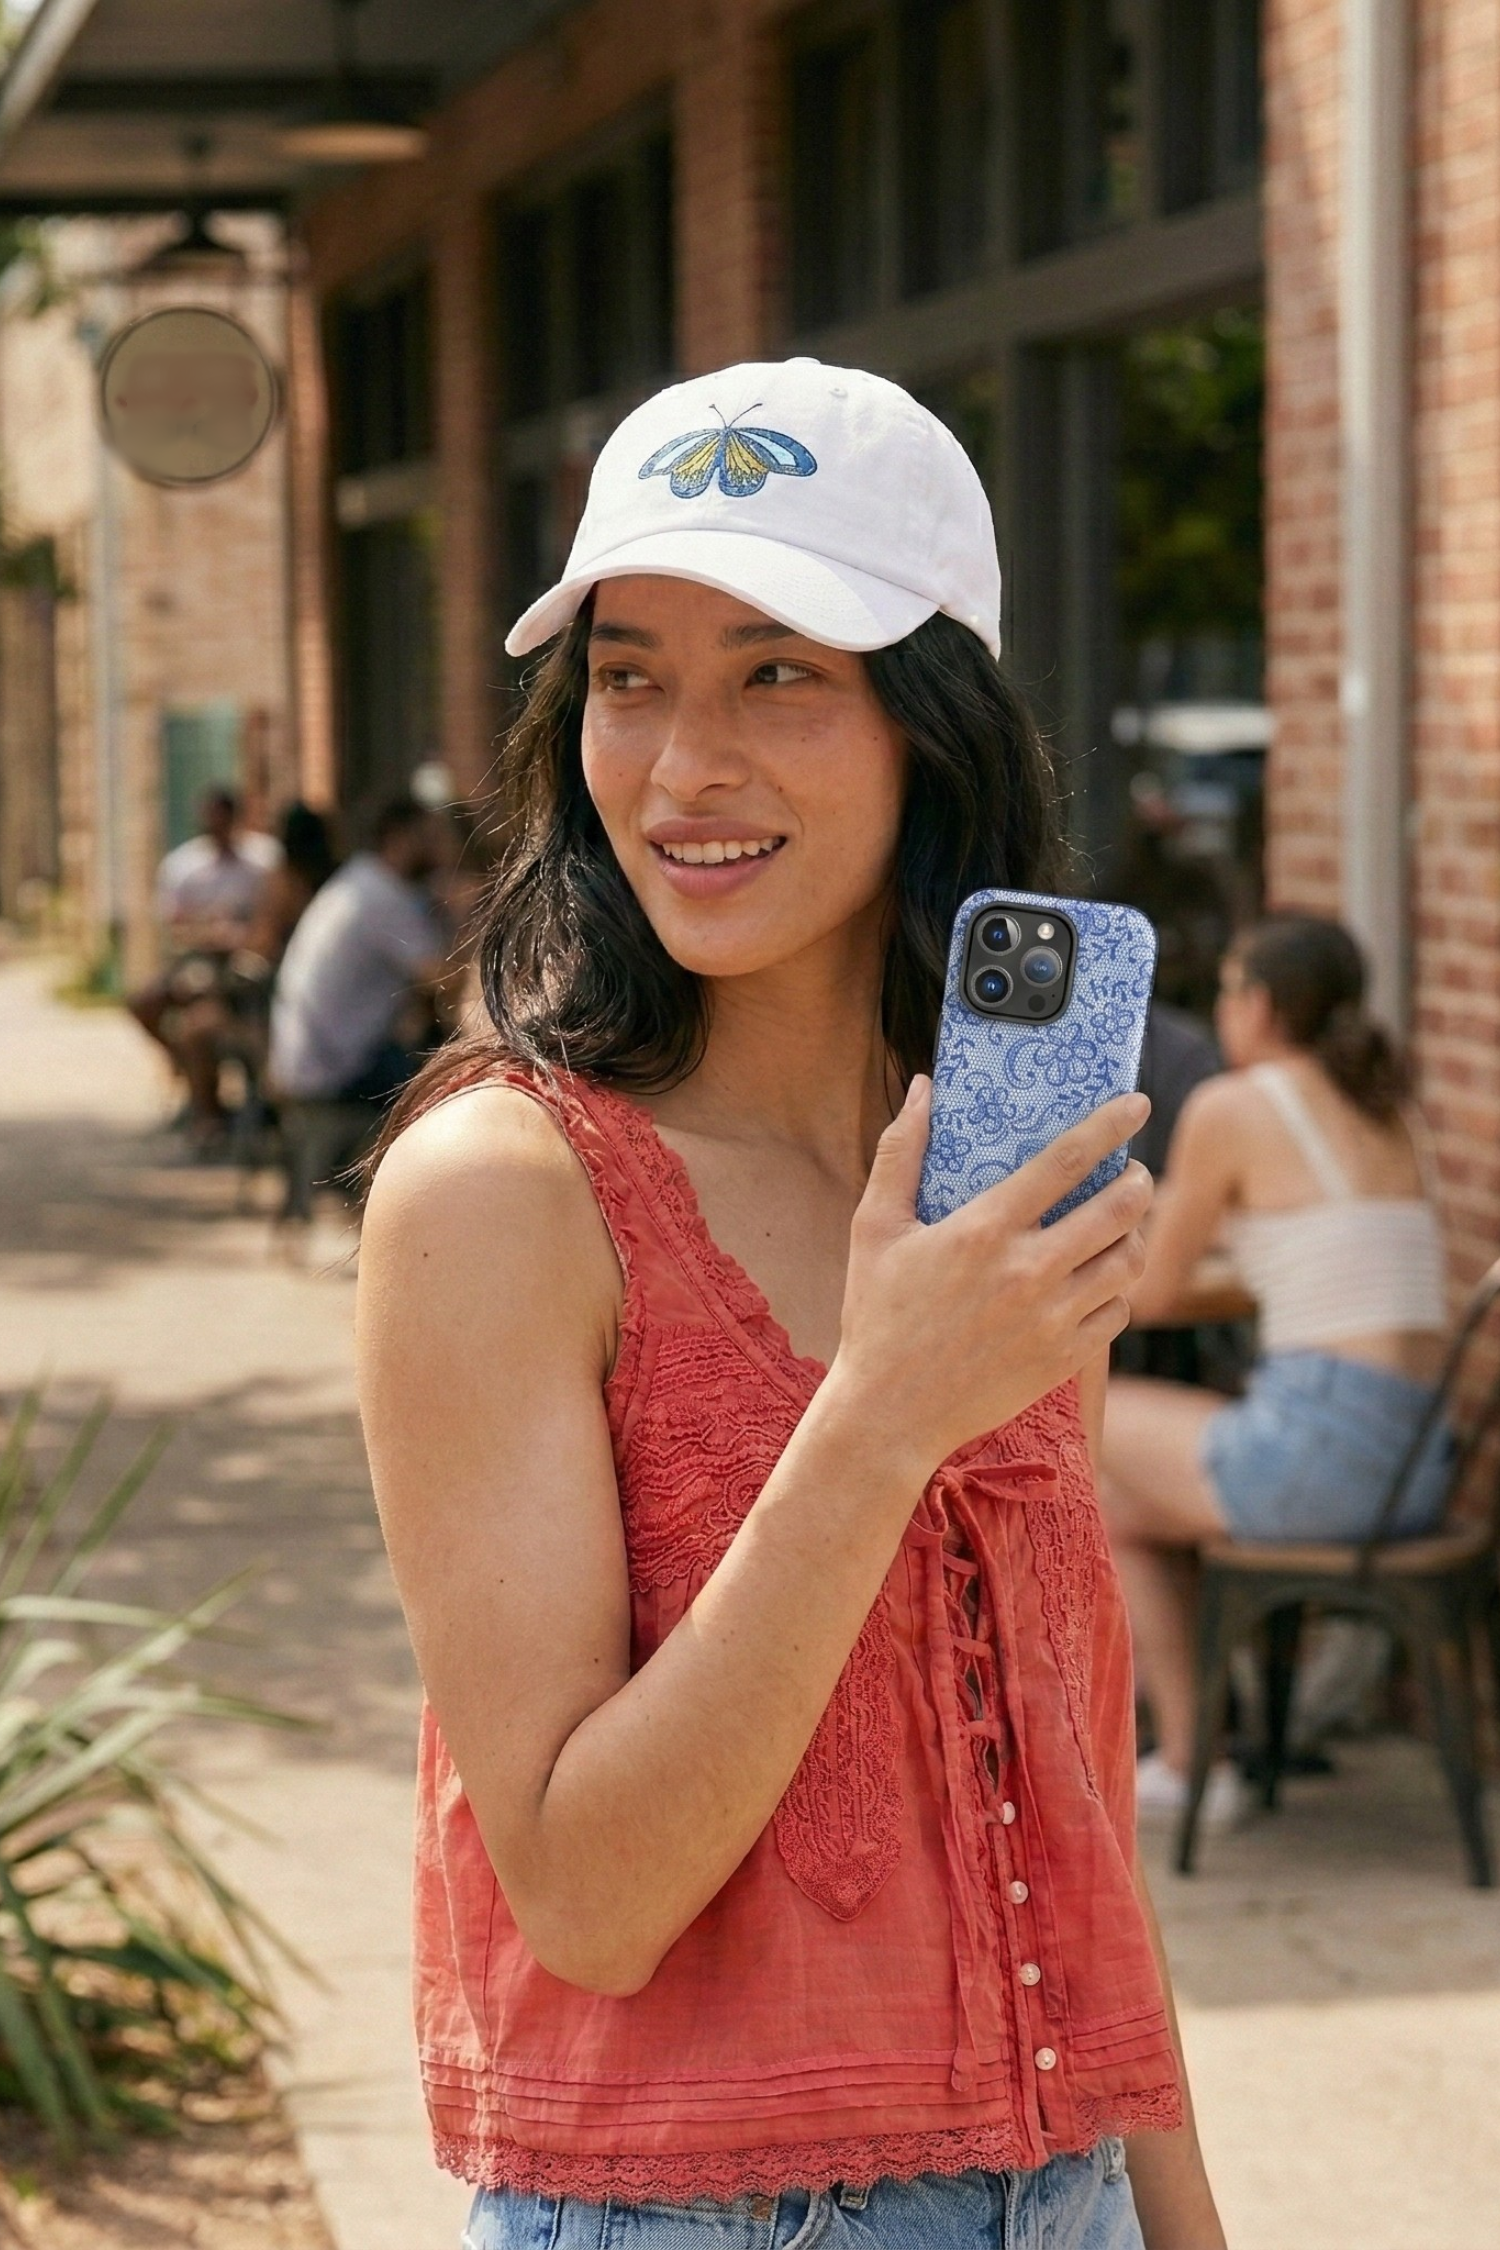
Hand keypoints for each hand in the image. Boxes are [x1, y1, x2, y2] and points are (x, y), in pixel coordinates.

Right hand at [828, 1078, 1151, 1476]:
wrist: (889, 1413)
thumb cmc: (878, 1314)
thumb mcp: (874, 1228)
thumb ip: (900, 1152)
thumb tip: (922, 1088)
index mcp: (985, 1229)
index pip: (1068, 1159)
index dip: (1111, 1123)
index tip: (1136, 1102)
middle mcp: (1028, 1270)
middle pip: (1120, 1206)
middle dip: (1139, 1179)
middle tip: (1133, 1171)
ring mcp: (1052, 1317)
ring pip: (1129, 1260)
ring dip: (1135, 1233)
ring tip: (1122, 1224)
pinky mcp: (1064, 1358)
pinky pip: (1118, 1311)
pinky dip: (1118, 1288)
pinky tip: (1100, 1279)